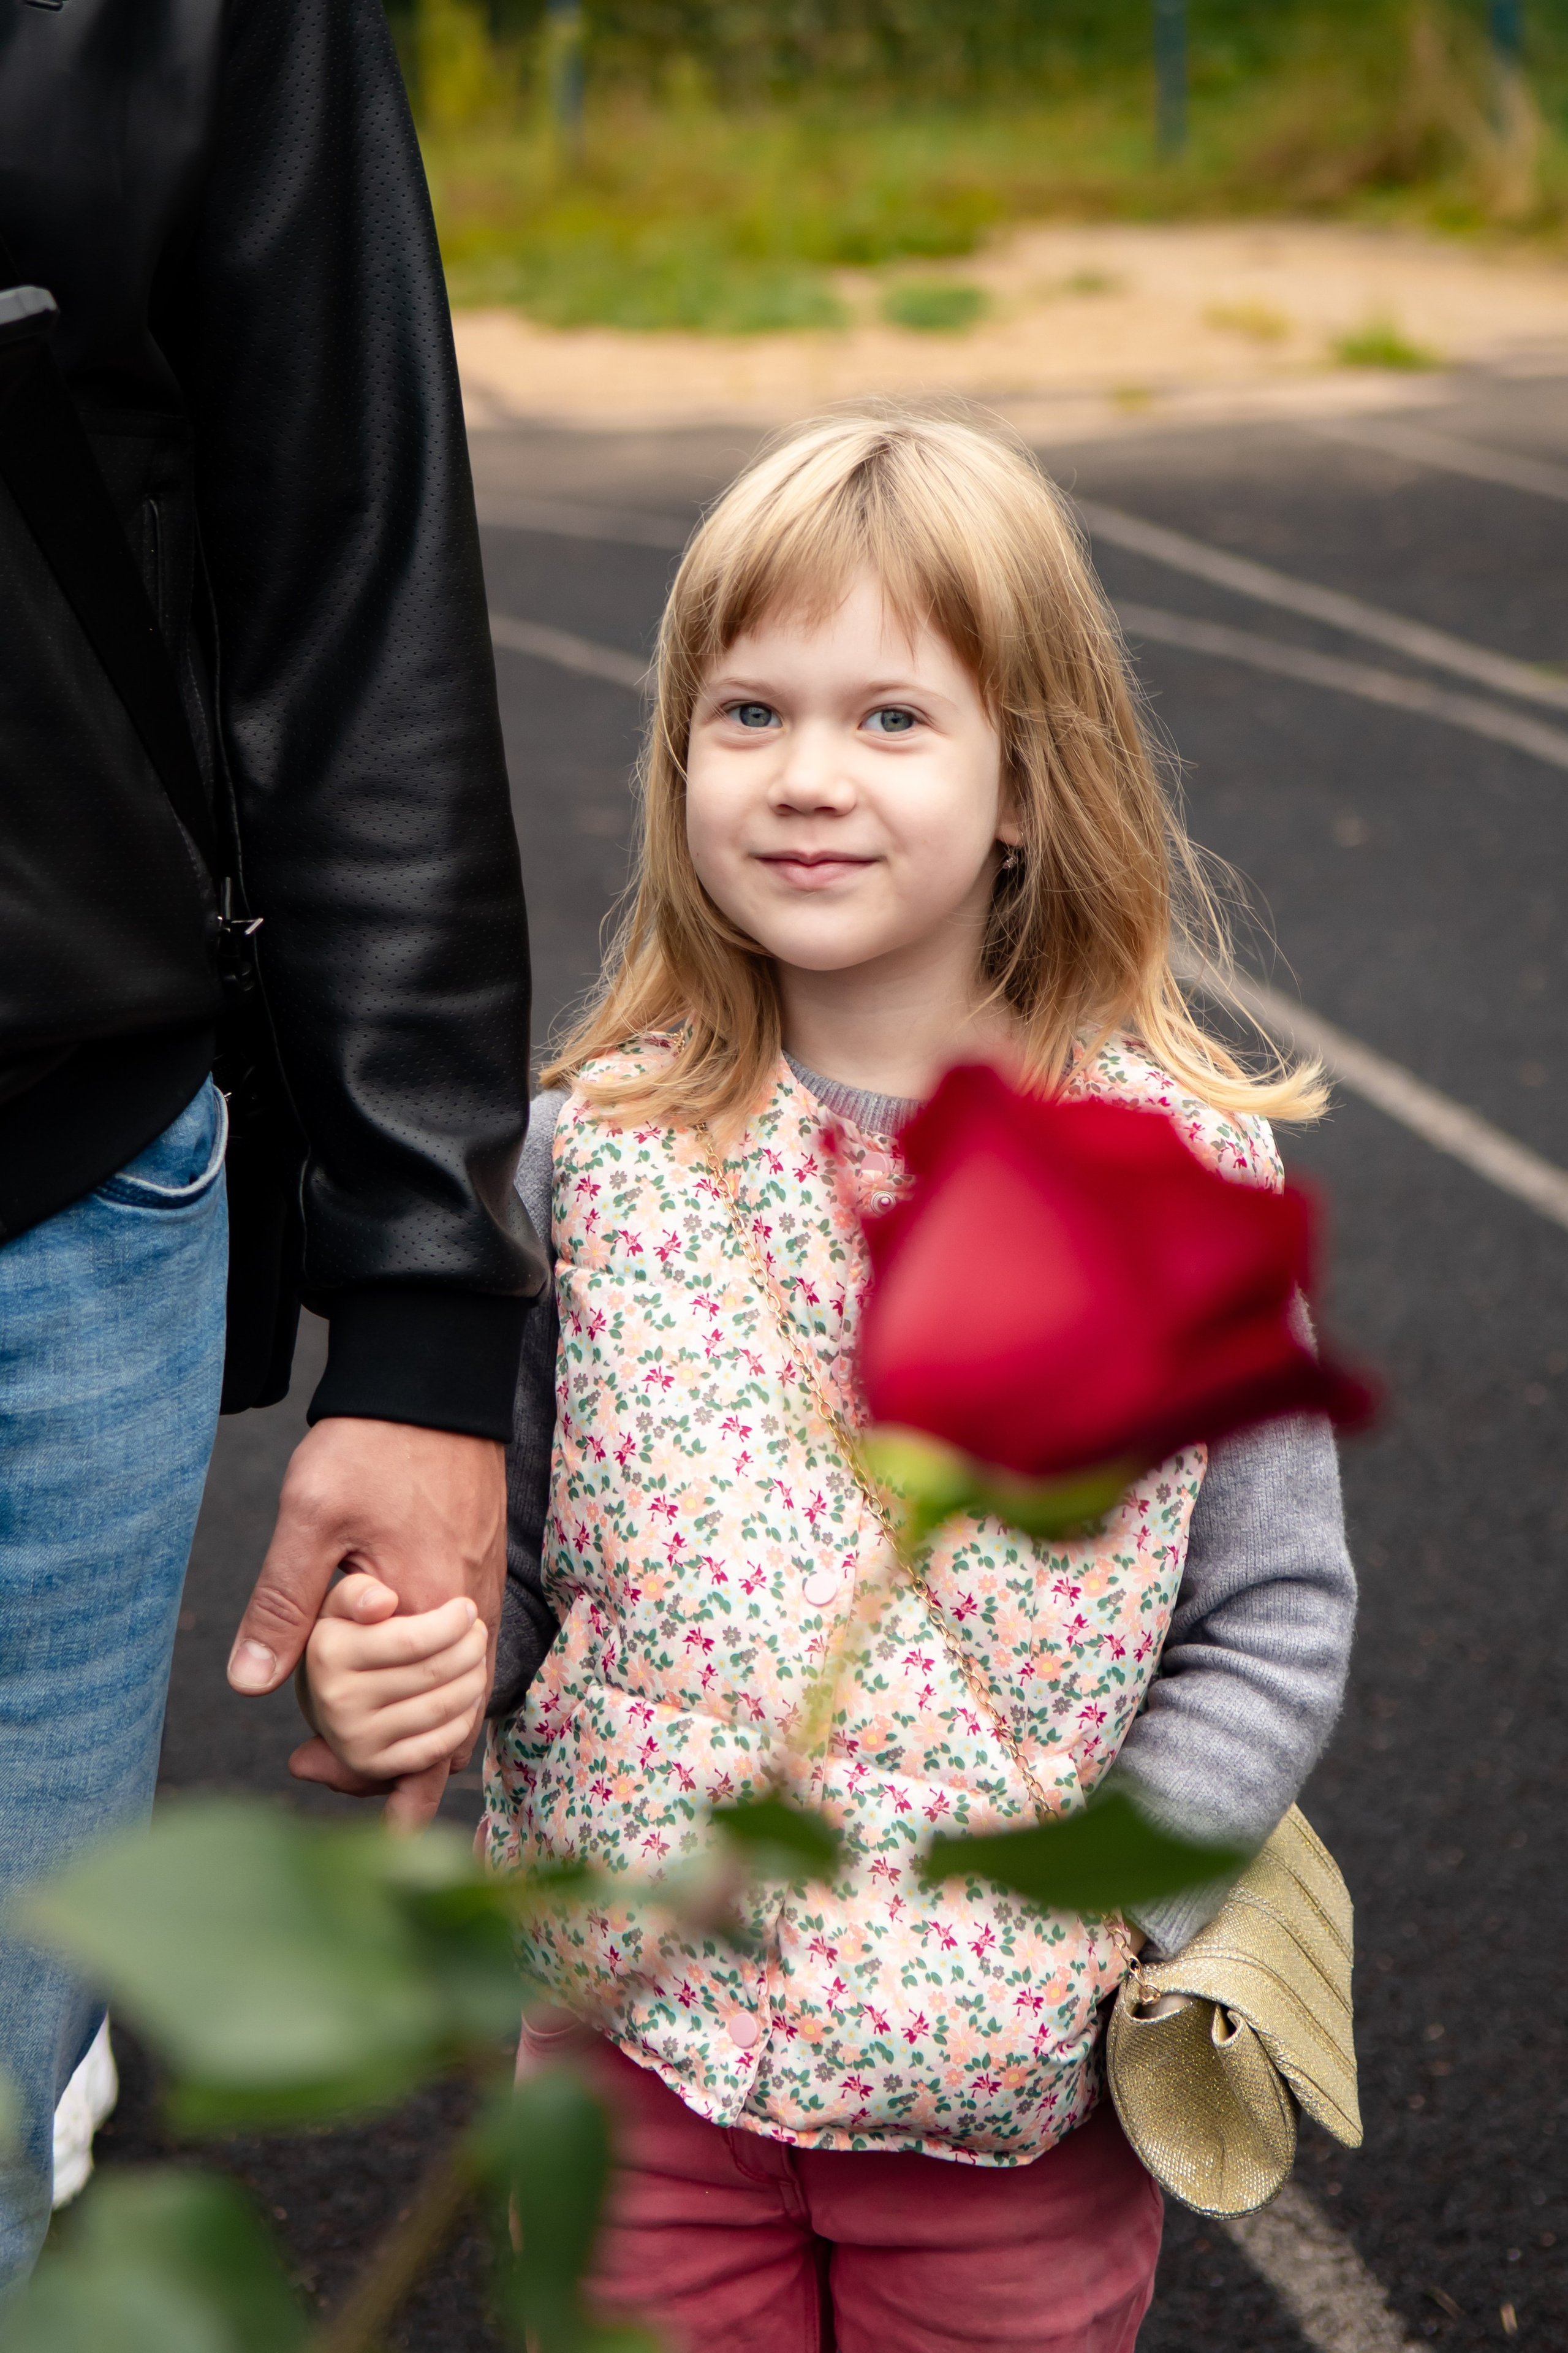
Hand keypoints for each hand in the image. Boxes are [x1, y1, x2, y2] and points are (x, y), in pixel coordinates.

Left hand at [228, 1417, 505, 1826]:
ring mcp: (480, 1602)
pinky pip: (465, 1664)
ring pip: (459, 1701)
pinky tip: (387, 1689)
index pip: (415, 1733)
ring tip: (350, 1748)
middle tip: (314, 1769)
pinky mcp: (479, 1580)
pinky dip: (430, 1692)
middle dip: (385, 1767)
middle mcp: (469, 1620)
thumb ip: (284, 1603)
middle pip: (444, 1734)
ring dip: (410, 1734)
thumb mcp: (311, 1517)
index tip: (306, 1769)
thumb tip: (250, 1683)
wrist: (432, 1386)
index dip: (361, 1769)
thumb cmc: (372, 1444)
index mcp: (428, 1614)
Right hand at [292, 1571, 488, 1778]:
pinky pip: (437, 1745)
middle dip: (470, 1648)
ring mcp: (355, 1738)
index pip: (413, 1640)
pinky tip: (467, 1696)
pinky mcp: (374, 1765)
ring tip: (476, 1660)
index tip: (466, 1609)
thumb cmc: (347, 1635)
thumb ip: (358, 1591)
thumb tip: (383, 1602)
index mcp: (329, 1653)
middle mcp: (337, 1700)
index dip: (452, 1622)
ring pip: (441, 1708)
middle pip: (433, 1674)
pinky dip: (463, 1719)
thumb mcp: (343, 1604)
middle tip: (478, 1633)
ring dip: (473, 1680)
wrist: (325, 1694)